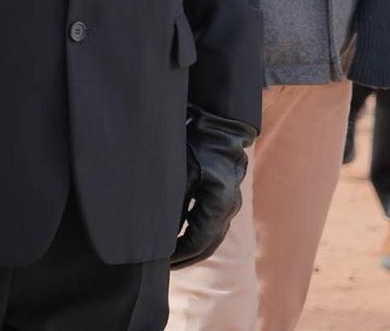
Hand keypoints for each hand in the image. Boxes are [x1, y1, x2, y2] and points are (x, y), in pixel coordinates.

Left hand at [170, 108, 254, 268]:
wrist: (218, 122)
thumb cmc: (197, 144)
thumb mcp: (179, 172)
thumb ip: (172, 203)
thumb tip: (160, 232)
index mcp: (219, 205)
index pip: (199, 242)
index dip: (180, 255)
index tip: (161, 262)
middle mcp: (228, 208)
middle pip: (208, 243)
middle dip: (186, 256)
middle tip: (165, 266)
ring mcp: (229, 201)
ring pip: (211, 234)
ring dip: (192, 245)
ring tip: (171, 255)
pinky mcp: (224, 193)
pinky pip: (210, 221)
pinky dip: (196, 231)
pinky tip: (179, 233)